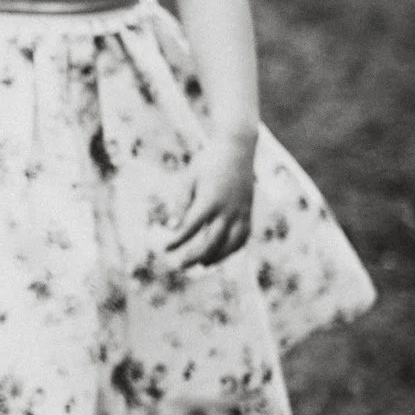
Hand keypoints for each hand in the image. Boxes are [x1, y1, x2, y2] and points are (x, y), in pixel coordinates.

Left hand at [164, 134, 255, 269]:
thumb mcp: (189, 179)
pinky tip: (221, 254)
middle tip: (180, 265)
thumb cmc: (207, 163)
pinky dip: (233, 249)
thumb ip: (181, 204)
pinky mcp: (248, 212)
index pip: (191, 227)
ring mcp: (241, 212)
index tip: (166, 248)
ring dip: (216, 257)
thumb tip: (170, 227)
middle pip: (212, 241)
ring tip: (201, 264)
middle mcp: (227, 209)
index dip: (178, 241)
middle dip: (195, 256)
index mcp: (209, 200)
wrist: (237, 149)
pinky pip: (243, 237)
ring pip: (231, 244)